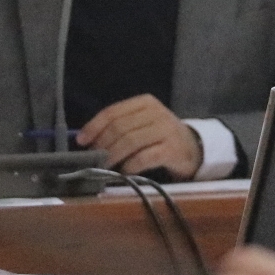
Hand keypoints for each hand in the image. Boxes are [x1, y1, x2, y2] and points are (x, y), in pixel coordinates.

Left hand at [77, 94, 202, 179]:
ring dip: (114, 155)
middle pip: (120, 127)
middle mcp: (156, 112)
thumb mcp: (141, 124)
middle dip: (103, 144)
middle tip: (94, 158)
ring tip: (105, 166)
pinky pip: (145, 157)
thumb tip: (87, 140)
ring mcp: (166, 130)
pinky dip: (131, 165)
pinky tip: (124, 172)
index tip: (82, 141)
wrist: (193, 148)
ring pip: (131, 141)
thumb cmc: (160, 136)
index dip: (94, 126)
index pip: (113, 112)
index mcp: (144, 103)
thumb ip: (119, 127)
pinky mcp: (172, 150)